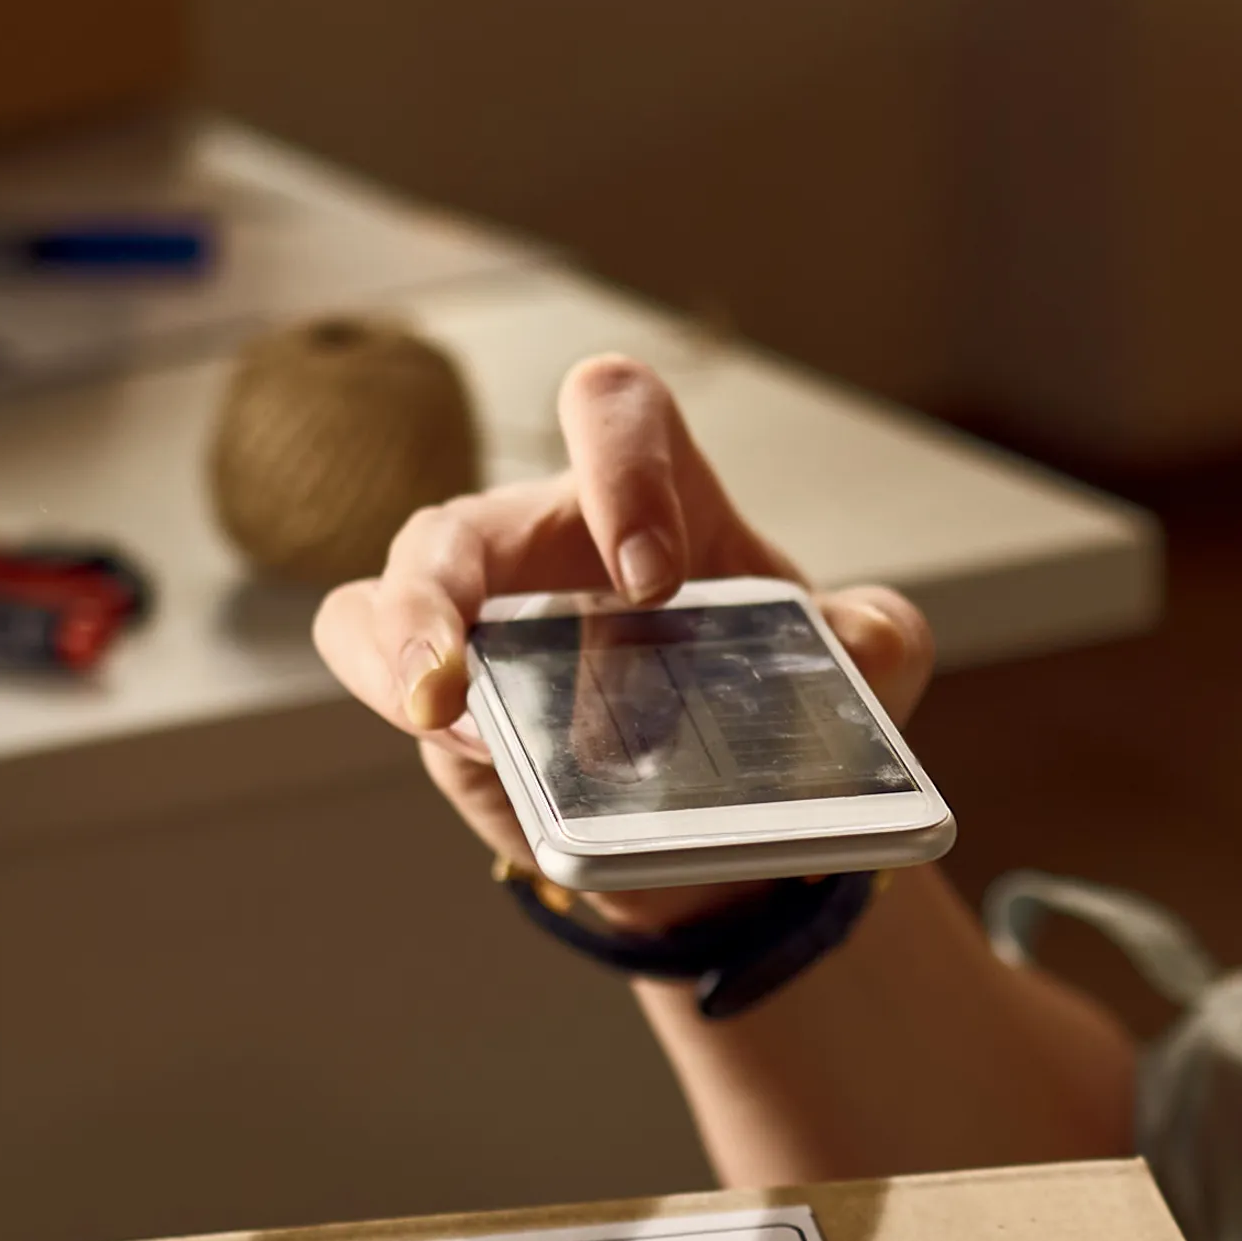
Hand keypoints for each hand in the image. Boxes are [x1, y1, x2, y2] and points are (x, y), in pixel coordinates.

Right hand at [312, 353, 939, 915]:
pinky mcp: (433, 683)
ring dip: (402, 641)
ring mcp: (476, 610)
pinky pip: (364, 645)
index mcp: (652, 497)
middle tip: (476, 667)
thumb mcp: (859, 668)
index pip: (616, 411)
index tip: (657, 580)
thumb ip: (877, 637)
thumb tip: (860, 639)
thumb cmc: (772, 706)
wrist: (721, 828)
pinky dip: (387, 681)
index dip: (622, 466)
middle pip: (470, 513)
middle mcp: (546, 538)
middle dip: (456, 583)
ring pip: (397, 581)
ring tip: (439, 708)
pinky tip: (449, 734)